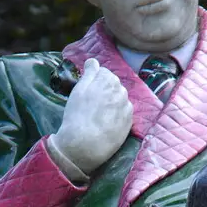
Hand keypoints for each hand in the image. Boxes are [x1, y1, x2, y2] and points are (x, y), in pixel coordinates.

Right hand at [50, 58, 133, 175]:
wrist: (86, 144)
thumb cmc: (77, 116)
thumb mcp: (79, 90)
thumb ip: (89, 73)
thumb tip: (94, 61)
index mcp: (107, 79)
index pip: (103, 72)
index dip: (94, 81)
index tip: (87, 91)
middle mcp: (120, 90)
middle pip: (113, 84)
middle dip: (104, 90)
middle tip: (91, 104)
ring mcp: (126, 106)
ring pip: (120, 98)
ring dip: (112, 101)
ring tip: (99, 114)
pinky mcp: (130, 120)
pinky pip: (124, 111)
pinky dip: (117, 114)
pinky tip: (106, 122)